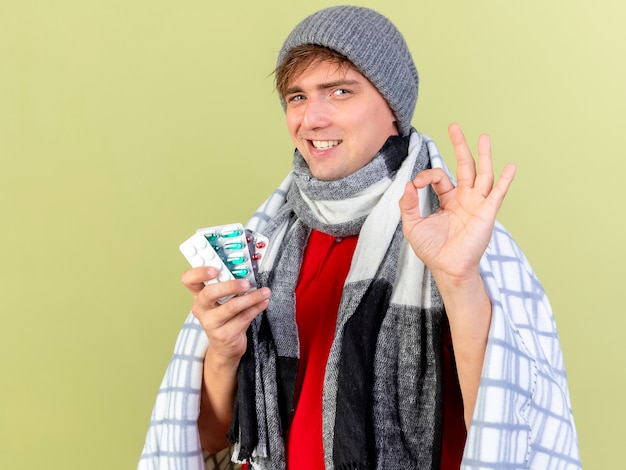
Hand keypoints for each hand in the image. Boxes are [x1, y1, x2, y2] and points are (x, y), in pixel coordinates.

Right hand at [181, 267, 270, 364]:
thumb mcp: (221, 301)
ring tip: (264, 292)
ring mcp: (211, 323)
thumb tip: (246, 271)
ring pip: (231, 307)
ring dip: (251, 297)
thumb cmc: (225, 318)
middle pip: (209, 293)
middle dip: (230, 286)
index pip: (189, 280)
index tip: (215, 269)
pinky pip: (243, 318)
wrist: (225, 346)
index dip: (199, 273)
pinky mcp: (224, 334)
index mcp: (198, 295)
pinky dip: (256, 308)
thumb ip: (227, 285)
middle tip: (246, 283)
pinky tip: (264, 302)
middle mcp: (201, 309)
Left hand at [399, 123, 515, 281]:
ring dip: (484, 155)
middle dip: (460, 146)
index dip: (426, 175)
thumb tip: (408, 184)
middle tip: (454, 126)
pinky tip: (510, 166)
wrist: (447, 268)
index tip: (416, 184)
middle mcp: (464, 198)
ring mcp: (477, 204)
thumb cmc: (432, 250)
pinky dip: (505, 180)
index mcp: (447, 199)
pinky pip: (497, 193)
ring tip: (484, 137)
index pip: (438, 176)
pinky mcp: (486, 212)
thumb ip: (408, 205)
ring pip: (482, 174)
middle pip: (464, 166)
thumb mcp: (413, 225)